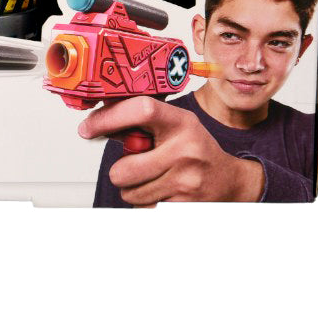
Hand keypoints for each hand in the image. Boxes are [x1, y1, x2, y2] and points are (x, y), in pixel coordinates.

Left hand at [79, 97, 264, 205]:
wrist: (229, 181)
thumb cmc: (194, 149)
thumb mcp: (173, 125)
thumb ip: (138, 123)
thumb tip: (96, 123)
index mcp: (180, 122)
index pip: (141, 109)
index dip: (108, 118)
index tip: (88, 128)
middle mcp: (186, 150)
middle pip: (124, 169)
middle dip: (119, 172)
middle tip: (130, 167)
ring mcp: (187, 180)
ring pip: (131, 193)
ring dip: (132, 189)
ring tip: (150, 178)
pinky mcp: (186, 206)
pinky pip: (145, 208)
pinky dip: (145, 203)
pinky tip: (161, 191)